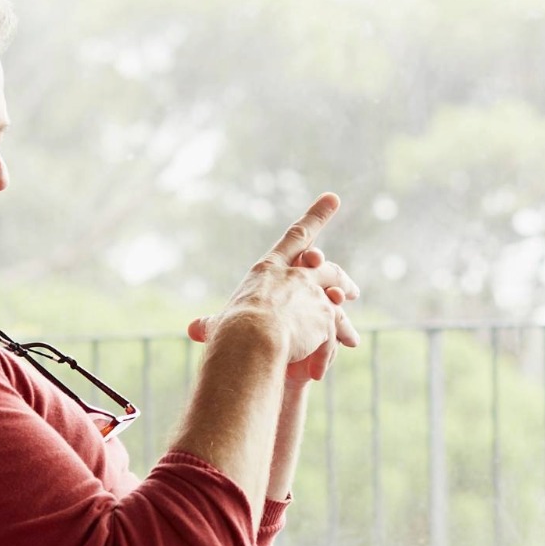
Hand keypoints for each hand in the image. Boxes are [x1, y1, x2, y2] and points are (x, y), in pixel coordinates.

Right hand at [187, 193, 361, 368]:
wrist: (249, 342)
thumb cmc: (228, 332)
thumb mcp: (220, 325)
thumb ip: (212, 325)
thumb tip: (193, 329)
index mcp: (268, 269)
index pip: (295, 237)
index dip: (316, 215)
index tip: (333, 197)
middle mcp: (295, 274)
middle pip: (323, 265)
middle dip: (337, 272)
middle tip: (350, 286)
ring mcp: (313, 292)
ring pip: (336, 290)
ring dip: (345, 293)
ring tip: (351, 308)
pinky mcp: (326, 313)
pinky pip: (336, 326)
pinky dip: (339, 338)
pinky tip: (346, 347)